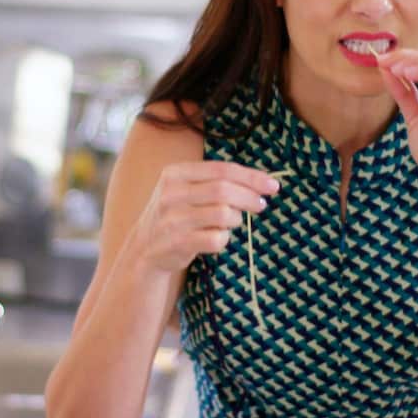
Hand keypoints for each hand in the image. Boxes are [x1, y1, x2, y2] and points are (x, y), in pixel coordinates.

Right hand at [128, 161, 278, 273]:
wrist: (145, 248)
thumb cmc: (176, 214)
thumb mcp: (186, 189)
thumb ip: (215, 181)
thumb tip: (261, 182)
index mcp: (175, 173)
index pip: (222, 169)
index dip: (251, 177)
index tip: (272, 185)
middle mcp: (171, 194)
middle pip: (224, 190)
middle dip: (250, 197)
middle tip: (262, 205)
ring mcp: (173, 219)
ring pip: (223, 214)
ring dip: (236, 219)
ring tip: (232, 222)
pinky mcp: (177, 243)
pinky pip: (216, 239)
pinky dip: (224, 239)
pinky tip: (217, 238)